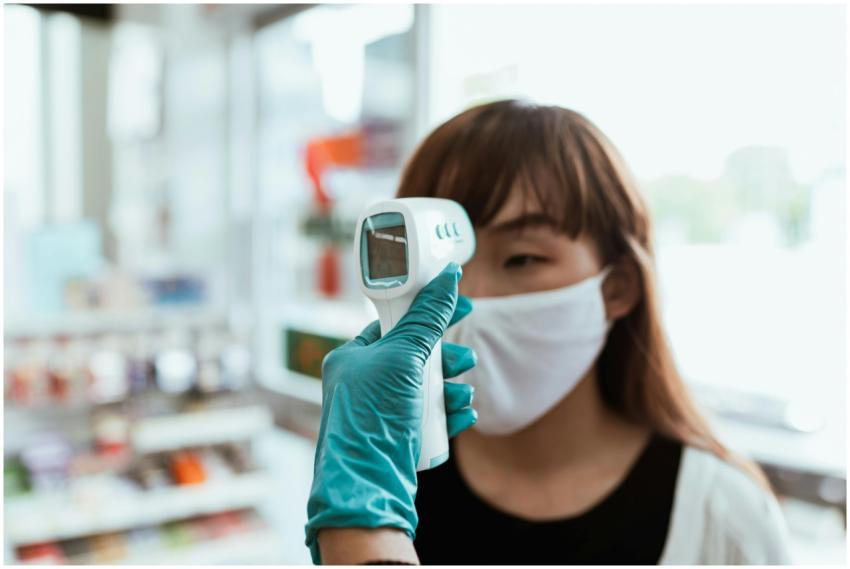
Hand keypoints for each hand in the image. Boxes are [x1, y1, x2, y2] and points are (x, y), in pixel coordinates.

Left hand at [305, 263, 476, 563]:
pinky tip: (463, 415)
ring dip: (451, 388)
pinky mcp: (397, 437)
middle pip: (416, 355)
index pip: (395, 322)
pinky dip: (448, 413)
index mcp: (353, 357)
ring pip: (427, 387)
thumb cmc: (374, 417)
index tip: (460, 305)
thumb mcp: (403, 358)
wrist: (368, 487)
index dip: (428, 312)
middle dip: (446, 359)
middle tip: (463, 361)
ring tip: (463, 396)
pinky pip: (429, 416)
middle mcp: (363, 383)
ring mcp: (380, 412)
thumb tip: (447, 279)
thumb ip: (426, 319)